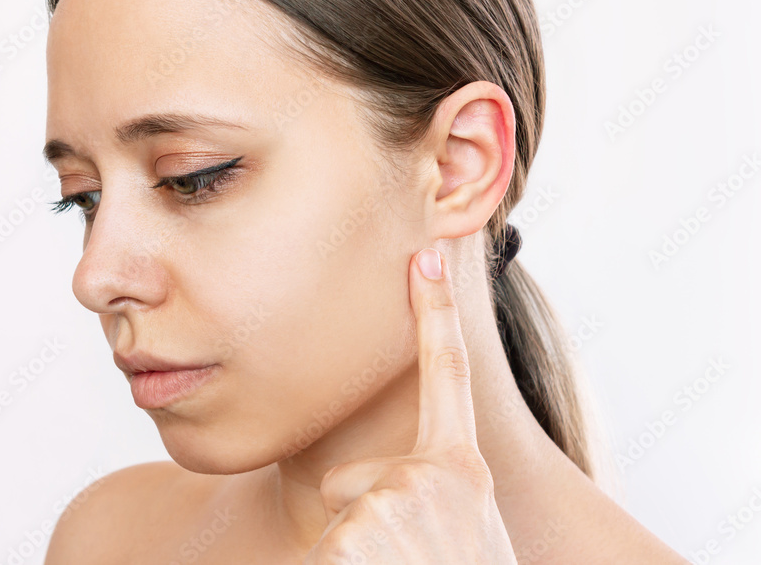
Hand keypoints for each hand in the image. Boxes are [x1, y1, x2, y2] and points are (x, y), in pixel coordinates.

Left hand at [304, 247, 516, 563]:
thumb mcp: (460, 528)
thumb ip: (424, 489)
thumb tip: (340, 478)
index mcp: (462, 472)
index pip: (449, 376)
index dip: (436, 312)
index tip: (426, 253)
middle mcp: (434, 478)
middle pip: (352, 480)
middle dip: (362, 523)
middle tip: (405, 563)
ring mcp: (394, 507)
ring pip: (337, 525)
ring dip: (354, 562)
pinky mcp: (354, 538)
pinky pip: (323, 554)